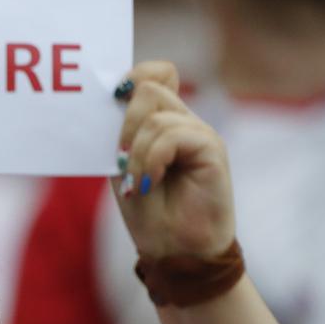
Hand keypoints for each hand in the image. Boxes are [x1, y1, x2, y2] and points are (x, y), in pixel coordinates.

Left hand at [112, 61, 235, 258]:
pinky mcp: (212, 148)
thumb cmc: (149, 212)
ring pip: (155, 114)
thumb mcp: (123, 166)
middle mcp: (184, 121)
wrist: (173, 251)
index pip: (157, 72)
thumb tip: (115, 97)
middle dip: (124, 124)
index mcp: (163, 121)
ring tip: (137, 185)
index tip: (112, 98)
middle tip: (121, 162)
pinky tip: (150, 184)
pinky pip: (171, 135)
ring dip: (135, 153)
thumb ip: (122, 133)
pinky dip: (151, 160)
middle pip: (150, 87)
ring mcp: (199, 133)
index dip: (134, 75)